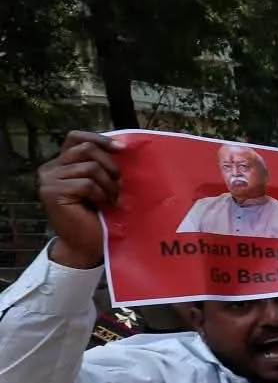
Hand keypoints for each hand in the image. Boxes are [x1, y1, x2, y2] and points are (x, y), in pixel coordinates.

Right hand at [37, 131, 125, 268]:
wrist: (87, 245)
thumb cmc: (99, 216)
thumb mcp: (103, 184)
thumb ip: (102, 164)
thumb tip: (123, 145)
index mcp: (62, 163)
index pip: (76, 137)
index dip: (100, 139)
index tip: (122, 148)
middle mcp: (50, 168)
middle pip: (86, 149)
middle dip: (110, 166)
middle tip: (119, 185)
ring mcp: (48, 179)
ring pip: (89, 167)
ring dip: (108, 185)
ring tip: (111, 200)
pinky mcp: (52, 192)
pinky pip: (86, 184)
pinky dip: (101, 195)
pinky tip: (102, 207)